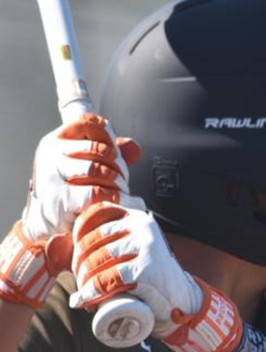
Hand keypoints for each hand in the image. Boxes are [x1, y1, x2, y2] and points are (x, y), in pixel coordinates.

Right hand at [22, 113, 143, 241]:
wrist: (47, 226)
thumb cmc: (68, 194)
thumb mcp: (85, 169)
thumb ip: (109, 155)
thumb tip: (134, 148)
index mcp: (56, 142)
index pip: (89, 124)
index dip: (110, 137)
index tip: (117, 154)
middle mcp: (51, 155)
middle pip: (100, 148)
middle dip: (120, 166)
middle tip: (124, 180)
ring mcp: (52, 176)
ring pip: (100, 170)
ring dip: (119, 184)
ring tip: (122, 193)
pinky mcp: (60, 200)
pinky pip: (97, 192)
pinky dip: (114, 198)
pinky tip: (119, 203)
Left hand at [69, 202, 203, 335]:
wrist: (182, 300)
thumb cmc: (152, 277)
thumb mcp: (137, 249)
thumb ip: (118, 239)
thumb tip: (75, 244)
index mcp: (136, 218)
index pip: (95, 216)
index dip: (78, 235)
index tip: (75, 257)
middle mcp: (141, 227)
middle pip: (92, 241)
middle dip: (78, 264)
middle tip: (79, 282)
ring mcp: (145, 247)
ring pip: (97, 260)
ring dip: (82, 280)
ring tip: (82, 294)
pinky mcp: (145, 270)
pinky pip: (108, 279)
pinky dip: (91, 292)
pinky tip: (83, 301)